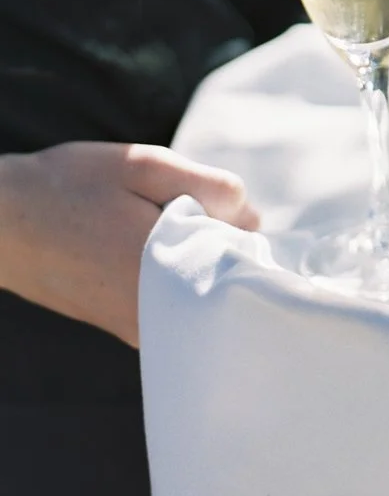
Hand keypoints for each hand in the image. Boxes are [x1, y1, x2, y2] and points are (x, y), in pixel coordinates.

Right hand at [0, 142, 258, 346]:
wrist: (0, 225)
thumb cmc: (70, 186)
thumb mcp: (145, 165)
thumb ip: (211, 188)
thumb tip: (255, 218)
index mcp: (168, 271)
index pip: (246, 257)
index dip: (240, 224)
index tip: (213, 205)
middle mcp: (158, 315)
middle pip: (229, 280)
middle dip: (222, 242)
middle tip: (180, 211)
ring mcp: (140, 329)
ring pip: (204, 293)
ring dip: (198, 257)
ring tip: (157, 225)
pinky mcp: (127, 330)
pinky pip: (177, 303)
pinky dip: (177, 274)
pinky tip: (148, 243)